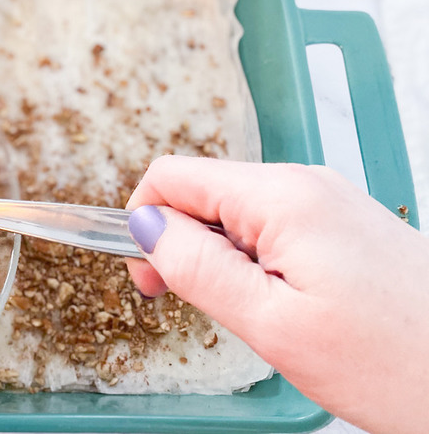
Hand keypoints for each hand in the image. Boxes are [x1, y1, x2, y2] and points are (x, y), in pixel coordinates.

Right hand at [125, 156, 428, 433]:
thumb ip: (200, 268)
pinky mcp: (343, 226)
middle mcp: (306, 185)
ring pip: (235, 212)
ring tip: (248, 314)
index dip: (143, 223)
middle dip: (180, 243)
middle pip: (203, 190)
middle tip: (192, 304)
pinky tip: (277, 306)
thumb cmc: (395, 364)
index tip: (152, 279)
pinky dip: (253, 262)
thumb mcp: (274, 326)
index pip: (172, 175)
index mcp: (283, 198)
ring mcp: (329, 203)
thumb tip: (146, 225)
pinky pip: (271, 228)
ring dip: (218, 258)